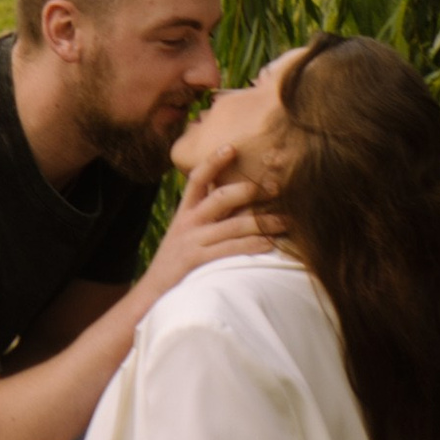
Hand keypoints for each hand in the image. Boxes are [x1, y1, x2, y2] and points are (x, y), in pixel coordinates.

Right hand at [136, 151, 280, 310]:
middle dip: (250, 190)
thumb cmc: (177, 259)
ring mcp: (192, 242)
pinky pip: (230, 250)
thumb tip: (233, 194)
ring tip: (287, 220)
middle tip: (277, 186)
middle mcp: (188, 223)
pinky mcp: (197, 262)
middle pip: (220, 197)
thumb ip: (205, 213)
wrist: (152, 293)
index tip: (232, 147)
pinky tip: (270, 244)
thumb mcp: (185, 231)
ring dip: (263, 221)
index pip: (197, 178)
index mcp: (185, 212)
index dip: (214, 161)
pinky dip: (252, 245)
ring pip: (233, 225)